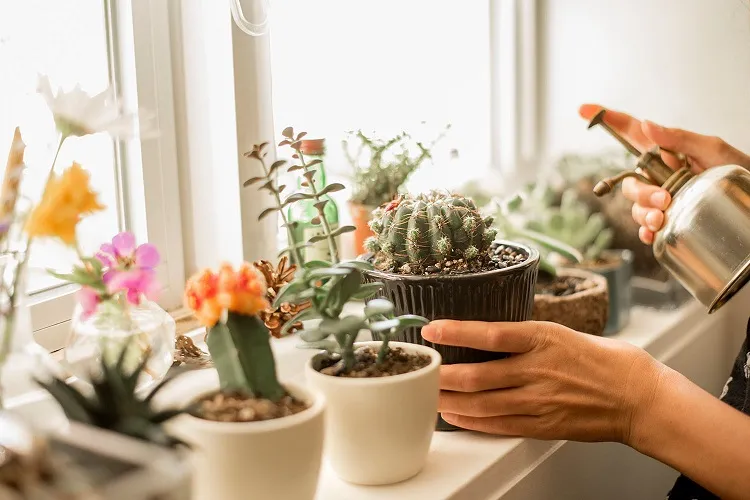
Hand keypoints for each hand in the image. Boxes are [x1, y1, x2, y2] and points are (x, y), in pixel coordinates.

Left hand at [421, 320, 666, 443]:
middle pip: (478, 375)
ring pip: (483, 403)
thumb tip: (492, 337)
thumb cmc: (608, 361)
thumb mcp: (565, 334)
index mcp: (544, 339)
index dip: (456, 332)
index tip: (432, 329)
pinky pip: (499, 425)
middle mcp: (538, 369)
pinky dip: (473, 422)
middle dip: (443, 375)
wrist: (640, 398)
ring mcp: (540, 400)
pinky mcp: (543, 425)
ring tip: (430, 396)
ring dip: (451, 401)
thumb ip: (528, 338)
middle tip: (422, 371)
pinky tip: (457, 417)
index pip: (490, 333)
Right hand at [579, 104, 749, 243]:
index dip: (607, 119)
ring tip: (664, 218)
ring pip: (635, 206)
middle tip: (664, 199)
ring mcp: (662, 198)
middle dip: (641, 192)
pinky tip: (655, 232)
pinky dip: (647, 231)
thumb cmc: (741, 172)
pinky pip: (646, 227)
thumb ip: (679, 138)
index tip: (585, 109)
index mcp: (667, 153)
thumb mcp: (714, 150)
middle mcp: (659, 175)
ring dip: (644, 214)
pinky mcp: (668, 220)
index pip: (629, 133)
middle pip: (629, 181)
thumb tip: (647, 125)